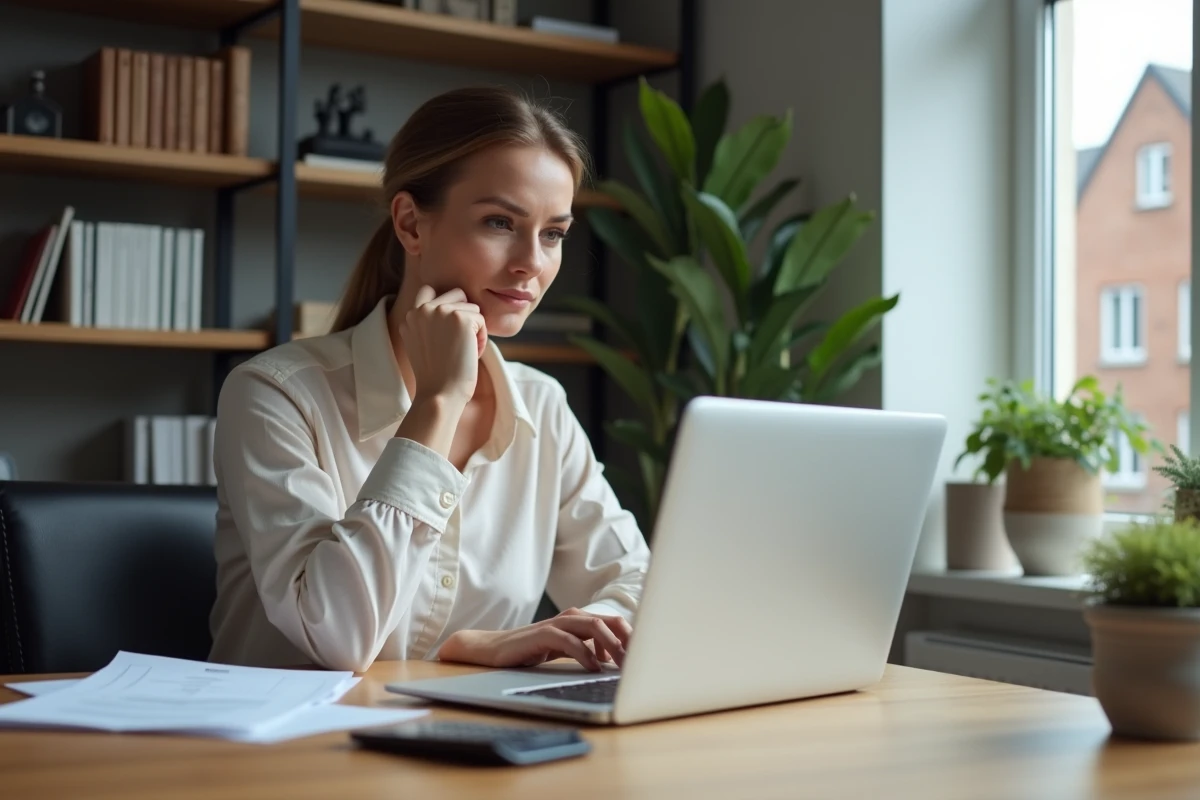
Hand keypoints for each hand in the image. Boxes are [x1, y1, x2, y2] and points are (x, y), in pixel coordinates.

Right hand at [399, 286, 487, 404]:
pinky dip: (482, 338)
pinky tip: (472, 355)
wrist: (440, 394)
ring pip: (472, 308)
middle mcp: (422, 309)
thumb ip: (427, 323)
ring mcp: (440, 311)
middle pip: (457, 294)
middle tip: (462, 343)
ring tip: (466, 352)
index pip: (429, 290)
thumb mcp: (420, 344)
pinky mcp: (460, 318)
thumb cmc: (436, 376)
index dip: (447, 306)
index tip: (451, 329)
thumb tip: (448, 307)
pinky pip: (481, 320)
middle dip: (465, 316)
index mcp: (410, 316)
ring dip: (475, 329)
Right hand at [438, 608, 632, 671]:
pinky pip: (570, 641)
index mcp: (580, 621)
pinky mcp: (542, 634)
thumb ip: (589, 652)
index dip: (632, 637)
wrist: (494, 649)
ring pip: (593, 627)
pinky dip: (585, 654)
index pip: (614, 623)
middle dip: (627, 640)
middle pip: (608, 622)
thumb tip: (616, 664)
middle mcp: (571, 618)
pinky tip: (594, 668)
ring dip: (611, 646)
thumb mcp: (565, 651)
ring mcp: (557, 624)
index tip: (646, 656)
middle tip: (639, 661)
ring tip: (623, 665)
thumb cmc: (532, 650)